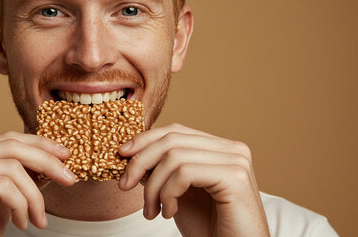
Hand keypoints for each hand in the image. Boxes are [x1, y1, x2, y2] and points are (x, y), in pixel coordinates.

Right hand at [0, 131, 76, 236]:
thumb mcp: (3, 201)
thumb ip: (19, 178)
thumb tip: (54, 161)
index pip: (6, 139)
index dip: (39, 144)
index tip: (65, 156)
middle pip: (10, 146)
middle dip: (46, 161)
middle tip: (69, 179)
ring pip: (11, 168)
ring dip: (34, 196)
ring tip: (38, 219)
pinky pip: (4, 186)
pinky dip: (21, 205)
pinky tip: (20, 223)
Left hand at [118, 123, 269, 236]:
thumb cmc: (210, 228)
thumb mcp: (179, 194)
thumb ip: (162, 171)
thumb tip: (131, 155)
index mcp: (220, 149)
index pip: (175, 131)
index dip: (144, 140)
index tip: (121, 156)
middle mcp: (231, 149)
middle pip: (171, 139)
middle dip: (140, 161)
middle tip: (124, 185)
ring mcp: (236, 160)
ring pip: (174, 157)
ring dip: (153, 186)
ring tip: (152, 211)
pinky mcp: (234, 177)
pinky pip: (185, 173)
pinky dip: (168, 193)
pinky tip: (169, 212)